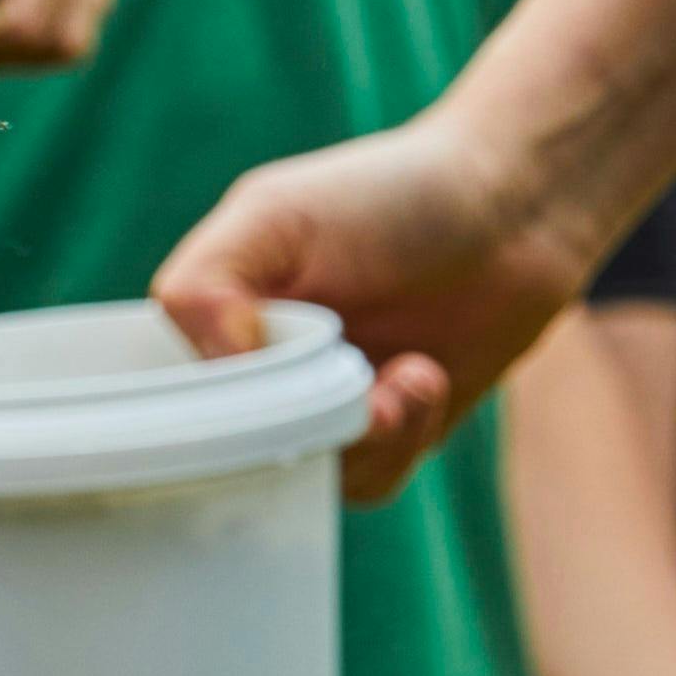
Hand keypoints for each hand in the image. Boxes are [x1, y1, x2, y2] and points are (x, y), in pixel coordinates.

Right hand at [154, 108, 593, 502]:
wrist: (519, 208)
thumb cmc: (391, 193)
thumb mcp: (270, 214)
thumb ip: (203, 286)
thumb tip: (219, 376)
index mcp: (208, 325)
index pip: (157, 405)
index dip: (180, 420)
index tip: (229, 408)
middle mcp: (256, 375)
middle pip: (224, 458)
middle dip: (282, 434)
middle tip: (336, 390)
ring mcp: (320, 411)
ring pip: (298, 477)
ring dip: (356, 436)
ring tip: (405, 375)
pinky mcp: (386, 438)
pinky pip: (365, 483)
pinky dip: (398, 440)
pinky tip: (425, 375)